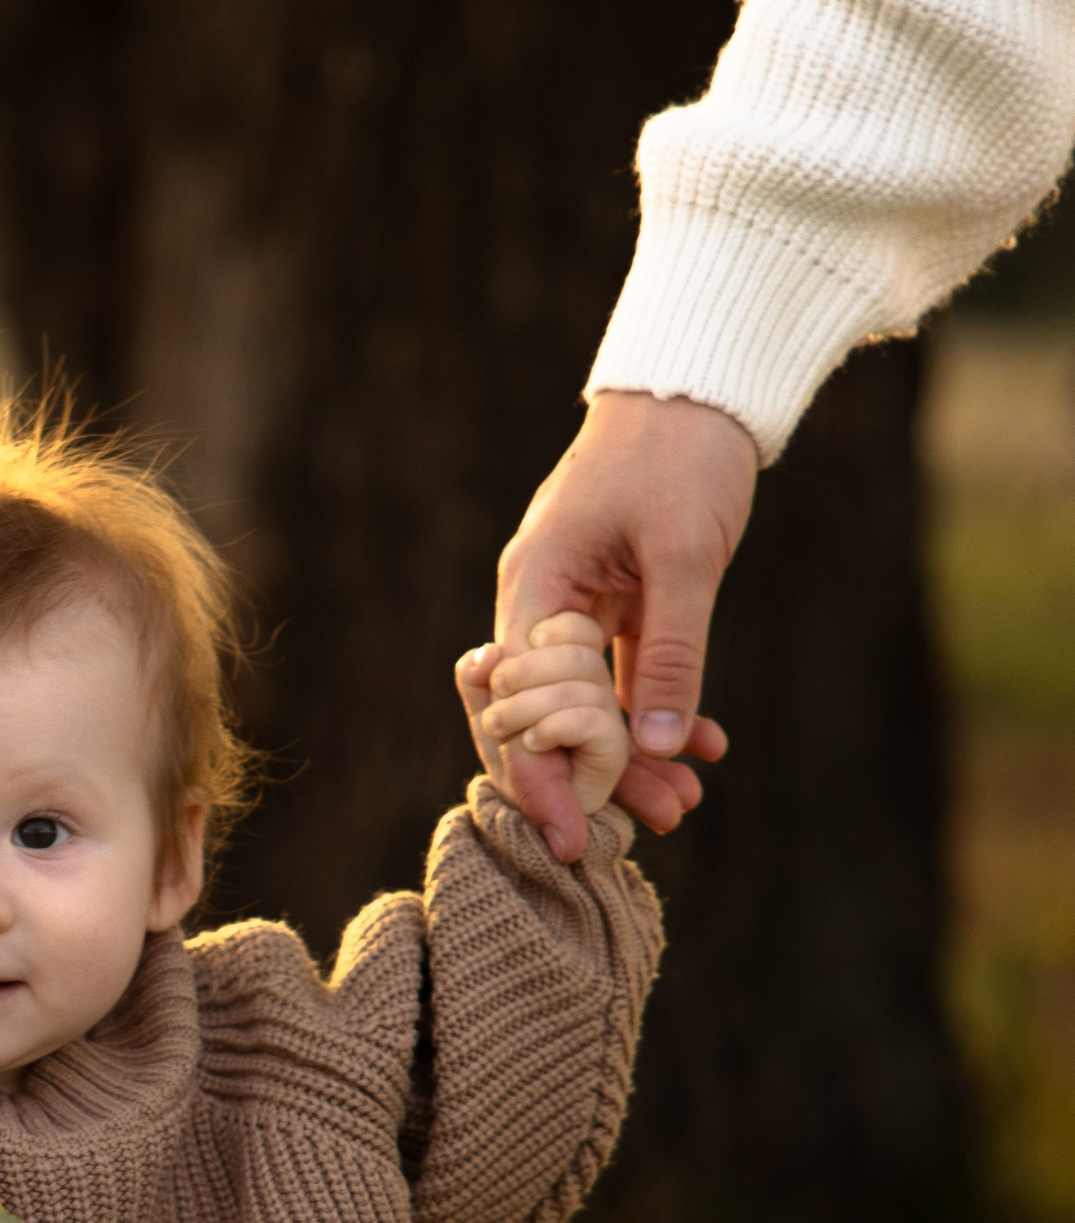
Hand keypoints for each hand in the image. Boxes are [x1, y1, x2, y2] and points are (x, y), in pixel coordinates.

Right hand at [495, 389, 752, 847]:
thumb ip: (670, 655)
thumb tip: (658, 748)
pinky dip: (658, 712)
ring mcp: (575, 607)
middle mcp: (540, 604)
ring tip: (689, 802)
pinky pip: (623, 678)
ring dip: (637, 755)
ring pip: (590, 704)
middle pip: (547, 717)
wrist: (702, 385)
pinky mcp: (614, 604)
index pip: (516, 708)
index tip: (573, 837)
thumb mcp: (684, 557)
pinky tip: (706, 746)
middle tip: (658, 827)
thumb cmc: (682, 453)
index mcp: (534, 588)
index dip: (540, 779)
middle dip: (597, 778)